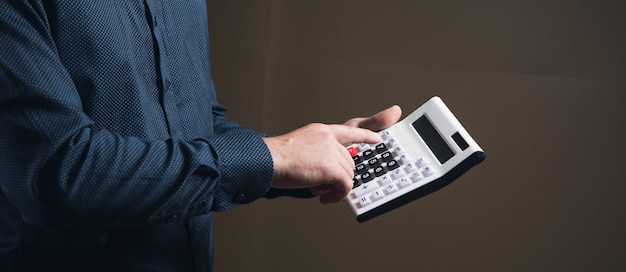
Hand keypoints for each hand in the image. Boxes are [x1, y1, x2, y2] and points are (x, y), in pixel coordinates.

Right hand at [263, 105, 401, 202]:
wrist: (268, 159)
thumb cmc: (275, 158)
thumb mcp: (299, 146)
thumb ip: (316, 152)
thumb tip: (326, 170)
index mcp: (321, 131)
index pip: (349, 130)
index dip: (365, 135)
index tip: (376, 138)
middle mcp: (328, 138)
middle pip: (348, 162)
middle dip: (338, 177)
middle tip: (322, 185)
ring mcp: (331, 152)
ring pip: (348, 175)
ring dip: (335, 187)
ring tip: (318, 190)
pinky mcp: (332, 168)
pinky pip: (345, 186)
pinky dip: (337, 195)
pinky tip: (324, 196)